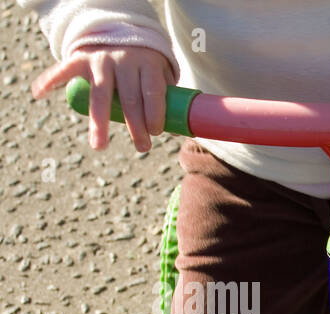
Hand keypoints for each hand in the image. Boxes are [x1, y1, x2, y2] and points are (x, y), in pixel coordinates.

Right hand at [31, 45, 176, 151]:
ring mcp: (100, 59)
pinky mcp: (81, 58)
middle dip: (135, 126)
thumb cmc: (146, 68)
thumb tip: (177, 132)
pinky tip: (39, 92)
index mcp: (148, 65)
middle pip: (129, 98)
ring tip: (99, 146)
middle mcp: (124, 61)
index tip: (155, 132)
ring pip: (100, 94)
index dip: (154, 113)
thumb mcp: (161, 76)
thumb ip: (167, 100)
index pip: (152, 92)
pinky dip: (49, 79)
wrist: (122, 36)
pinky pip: (64, 69)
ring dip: (99, 122)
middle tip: (142, 147)